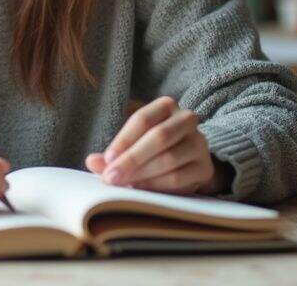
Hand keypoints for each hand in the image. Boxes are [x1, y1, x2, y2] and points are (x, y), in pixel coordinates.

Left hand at [85, 96, 224, 194]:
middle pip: (159, 136)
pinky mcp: (204, 168)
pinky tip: (140, 190)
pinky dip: (156, 186)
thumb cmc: (153, 149)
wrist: (188, 162)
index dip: (123, 140)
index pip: (143, 119)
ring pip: (169, 159)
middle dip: (131, 159)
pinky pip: (179, 178)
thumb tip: (92, 162)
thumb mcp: (133, 144)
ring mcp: (199, 144)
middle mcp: (187, 120)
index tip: (107, 160)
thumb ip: (113, 153)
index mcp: (166, 106)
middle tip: (110, 178)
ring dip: (142, 174)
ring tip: (123, 185)